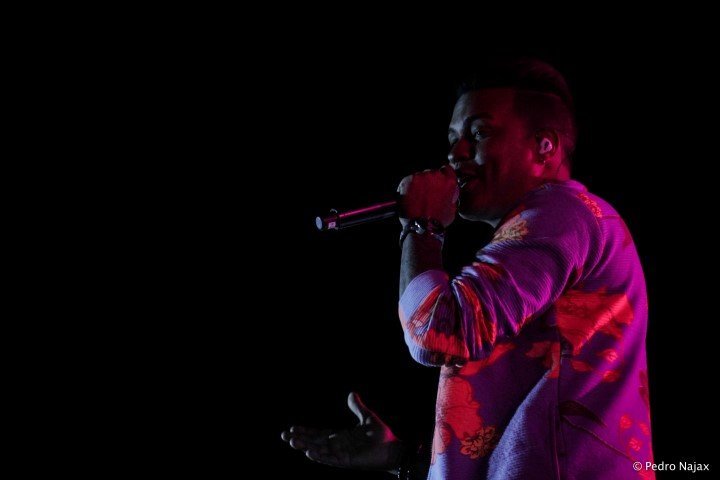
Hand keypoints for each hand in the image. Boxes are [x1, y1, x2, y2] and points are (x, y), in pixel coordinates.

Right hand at [281, 392, 403, 472]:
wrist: (393, 449)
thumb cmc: (382, 436)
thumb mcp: (366, 417)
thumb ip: (357, 407)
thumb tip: (351, 393)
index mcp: (340, 437)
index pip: (318, 434)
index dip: (305, 431)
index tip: (292, 428)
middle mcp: (338, 446)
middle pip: (314, 442)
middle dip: (300, 439)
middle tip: (284, 435)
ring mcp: (341, 454)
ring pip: (319, 451)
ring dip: (306, 447)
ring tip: (293, 442)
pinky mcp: (347, 461)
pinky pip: (330, 459)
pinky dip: (319, 456)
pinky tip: (309, 453)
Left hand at [397, 165, 457, 226]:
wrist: (421, 226)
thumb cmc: (437, 221)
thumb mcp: (452, 208)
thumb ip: (450, 196)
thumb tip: (448, 193)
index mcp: (449, 181)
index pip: (447, 170)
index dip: (443, 175)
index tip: (438, 181)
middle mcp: (435, 175)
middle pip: (432, 173)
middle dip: (429, 181)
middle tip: (426, 194)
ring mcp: (420, 176)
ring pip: (419, 177)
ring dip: (418, 184)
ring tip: (416, 198)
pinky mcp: (408, 180)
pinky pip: (409, 180)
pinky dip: (408, 187)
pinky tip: (409, 197)